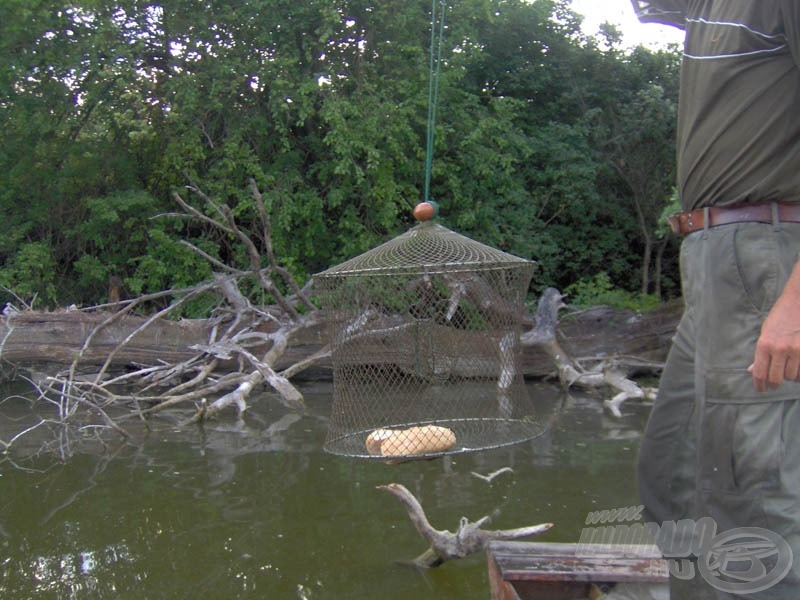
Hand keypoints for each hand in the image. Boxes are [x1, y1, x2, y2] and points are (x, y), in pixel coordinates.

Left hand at [749, 265, 799, 390]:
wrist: (799, 302)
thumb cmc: (780, 317)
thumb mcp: (765, 332)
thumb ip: (760, 353)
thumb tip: (752, 370)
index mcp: (764, 344)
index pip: (759, 373)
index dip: (759, 385)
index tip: (760, 390)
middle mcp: (779, 349)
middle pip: (776, 379)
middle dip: (773, 384)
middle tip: (773, 384)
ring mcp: (796, 350)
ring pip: (792, 376)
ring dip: (789, 377)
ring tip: (786, 371)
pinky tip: (796, 369)